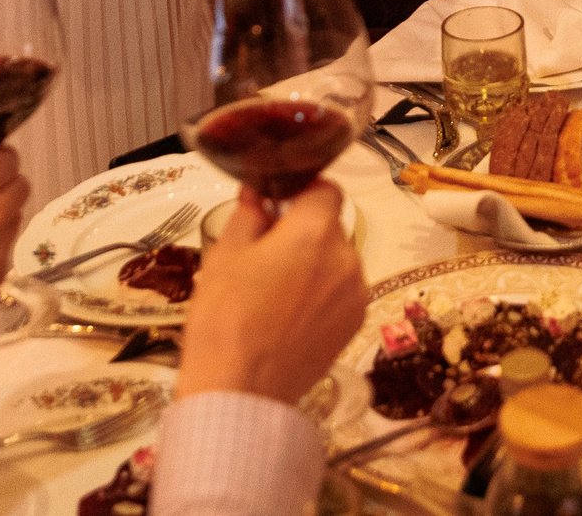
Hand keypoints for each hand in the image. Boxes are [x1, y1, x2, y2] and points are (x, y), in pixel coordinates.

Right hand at [176, 183, 367, 406]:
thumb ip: (248, 215)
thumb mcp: (225, 256)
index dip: (300, 194)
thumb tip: (258, 194)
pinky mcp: (356, 323)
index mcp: (315, 231)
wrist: (240, 391)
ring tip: (275, 294)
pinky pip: (341, 292)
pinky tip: (290, 317)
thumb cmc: (225, 317)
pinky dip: (322, 294)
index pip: (324, 189)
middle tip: (264, 258)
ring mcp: (356, 292)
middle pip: (330, 227)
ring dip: (314, 265)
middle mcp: (347, 256)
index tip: (275, 211)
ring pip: (337, 261)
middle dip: (302, 233)